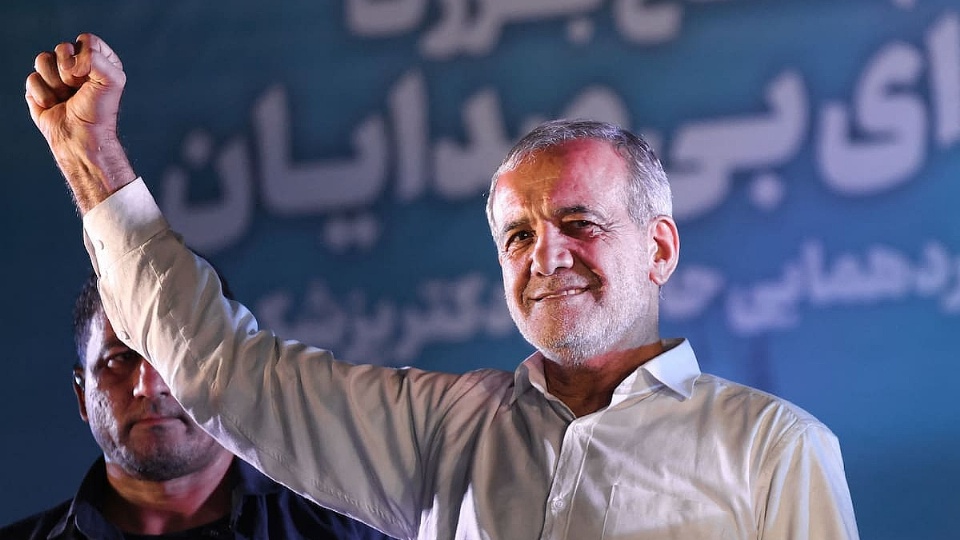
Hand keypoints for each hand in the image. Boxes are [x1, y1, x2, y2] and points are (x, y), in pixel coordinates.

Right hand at [26, 33, 135, 213]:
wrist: (81, 137)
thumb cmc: (98, 111)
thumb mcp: (112, 80)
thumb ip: (97, 58)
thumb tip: (69, 60)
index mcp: (99, 60)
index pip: (86, 40)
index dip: (86, 58)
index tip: (92, 78)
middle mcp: (78, 65)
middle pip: (62, 48)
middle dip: (69, 72)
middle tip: (78, 90)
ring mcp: (57, 75)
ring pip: (42, 59)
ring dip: (55, 83)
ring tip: (65, 98)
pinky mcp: (39, 87)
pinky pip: (32, 78)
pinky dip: (43, 95)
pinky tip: (54, 105)